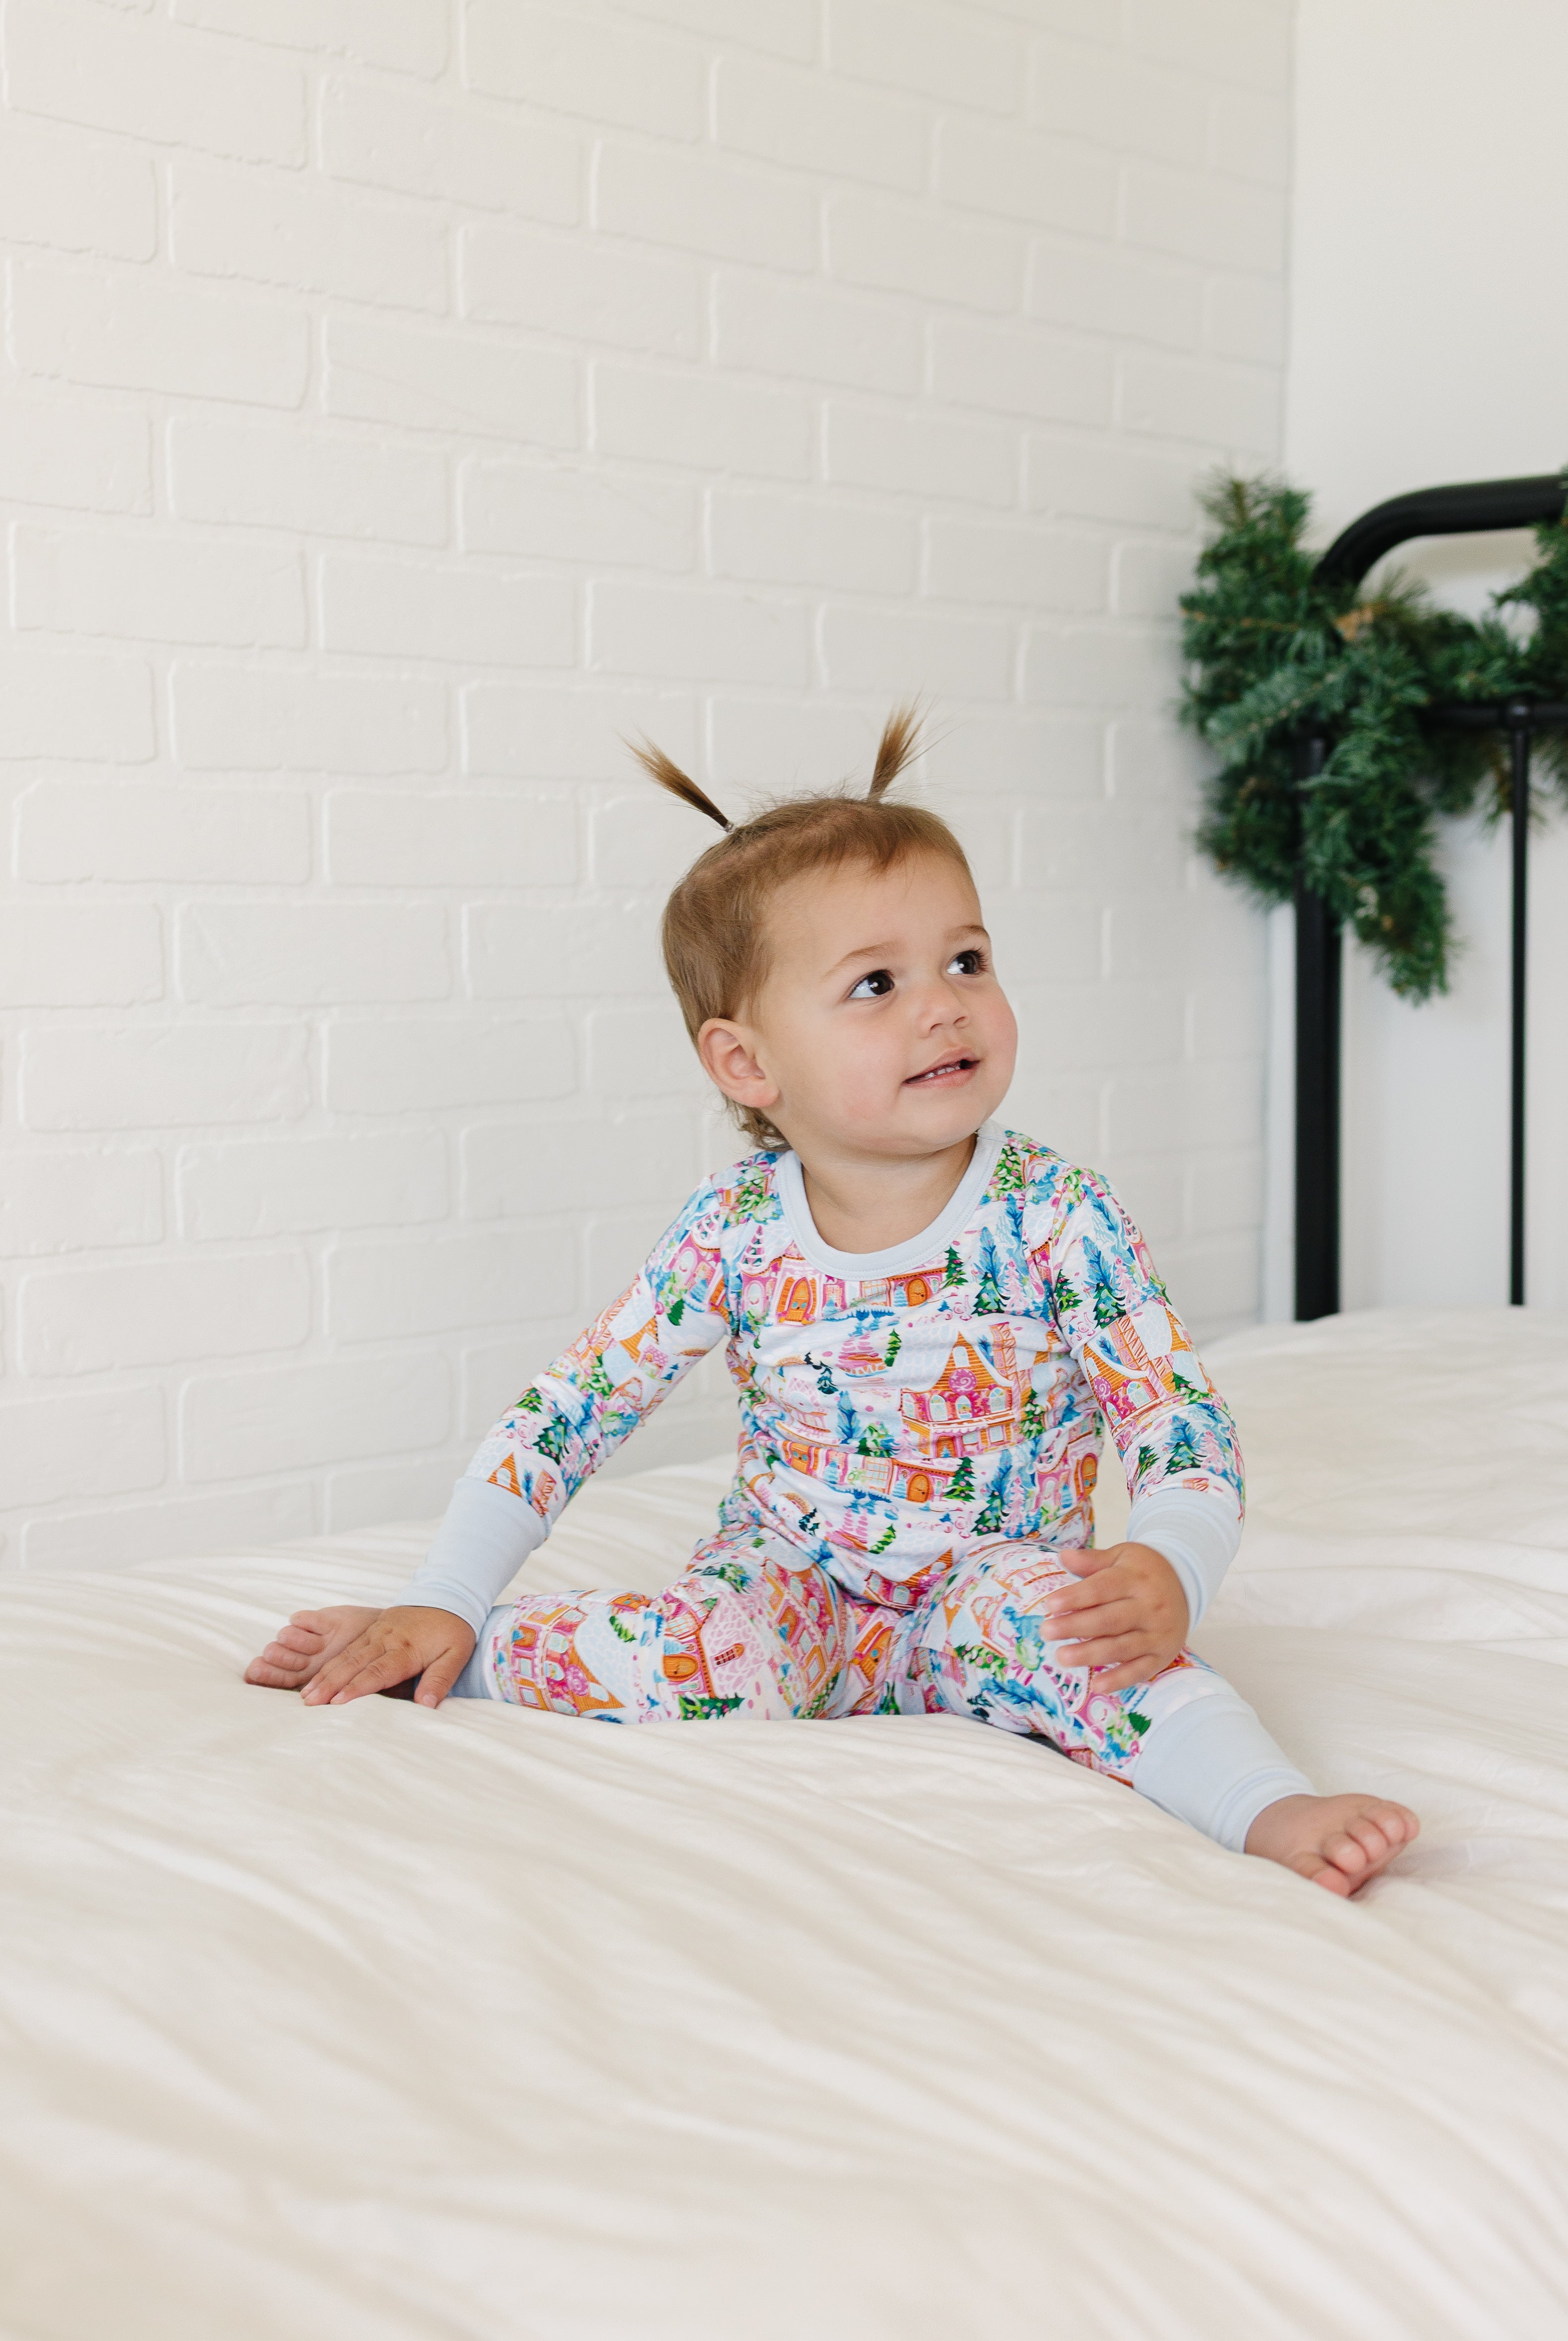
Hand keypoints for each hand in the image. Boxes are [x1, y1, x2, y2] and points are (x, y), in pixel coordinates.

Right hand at [299, 1605, 476, 1708]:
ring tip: (307, 1694)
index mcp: (406, 1649)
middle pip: (354, 1664)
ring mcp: (377, 1633)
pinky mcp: (373, 1629)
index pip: (378, 1672)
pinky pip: (348, 1648)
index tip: (338, 1703)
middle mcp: (386, 1640)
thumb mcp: (456, 1655)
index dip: (357, 1688)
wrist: (449, 1596)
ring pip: (346, 1656)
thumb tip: (426, 1705)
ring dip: (325, 1675)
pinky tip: (319, 1677)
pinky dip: (331, 1663)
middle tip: (310, 1703)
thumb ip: (441, 1679)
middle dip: (331, 1684)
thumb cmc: (453, 1630)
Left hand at [1041, 1542, 1188, 1693]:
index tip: (1050, 1604)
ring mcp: (1158, 1634)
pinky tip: (1097, 1685)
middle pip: (1109, 1620)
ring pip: (1121, 1647)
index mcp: (1135, 1580)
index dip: (1075, 1597)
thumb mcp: (1122, 1556)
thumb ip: (1093, 1560)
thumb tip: (1063, 1557)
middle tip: (1046, 1632)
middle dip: (1075, 1627)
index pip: (1102, 1589)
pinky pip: (1140, 1670)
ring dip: (1090, 1654)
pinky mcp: (1163, 1655)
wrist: (1186, 1584)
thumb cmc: (1144, 1571)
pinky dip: (1119, 1680)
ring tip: (1062, 1657)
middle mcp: (1149, 1607)